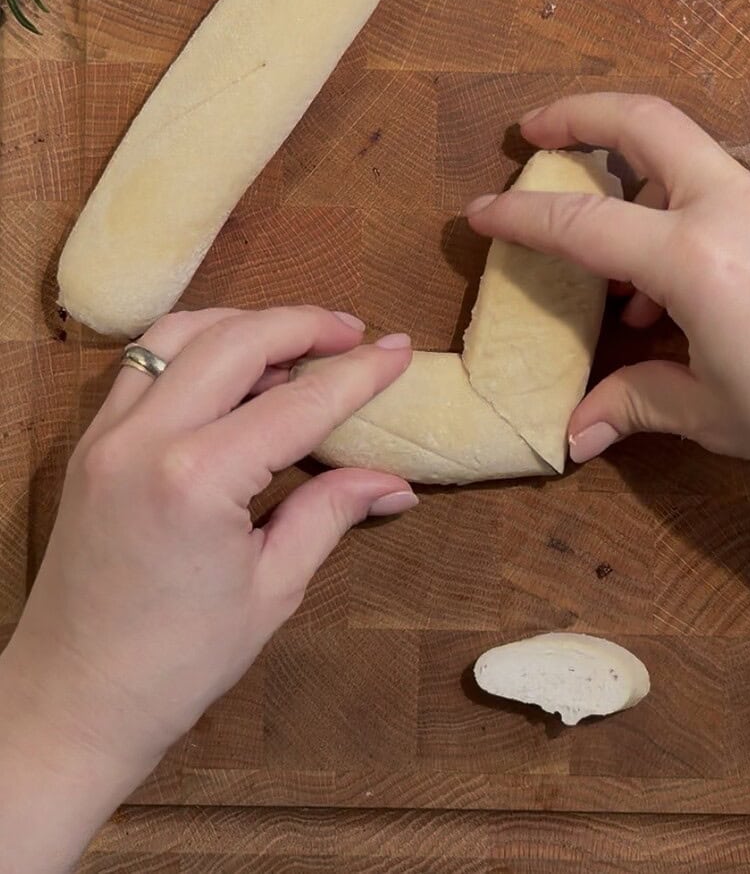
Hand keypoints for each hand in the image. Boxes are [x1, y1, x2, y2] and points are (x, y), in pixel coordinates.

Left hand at [0, 306, 414, 872]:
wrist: (73, 702)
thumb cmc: (177, 662)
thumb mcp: (272, 588)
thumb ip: (330, 513)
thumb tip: (394, 482)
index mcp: (197, 480)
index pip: (297, 403)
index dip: (356, 374)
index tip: (399, 352)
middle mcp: (144, 439)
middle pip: (237, 341)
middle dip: (304, 325)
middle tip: (355, 335)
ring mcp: (107, 435)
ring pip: (180, 333)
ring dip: (245, 323)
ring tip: (297, 341)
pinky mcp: (90, 443)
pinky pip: (144, 363)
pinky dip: (196, 346)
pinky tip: (234, 368)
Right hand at [466, 93, 749, 515]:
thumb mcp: (716, 415)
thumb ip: (638, 405)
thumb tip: (576, 434)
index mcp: (697, 258)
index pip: (584, 225)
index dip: (522, 218)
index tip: (478, 213)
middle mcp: (735, 210)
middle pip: (645, 122)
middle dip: (582, 113)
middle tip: (536, 130)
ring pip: (689, 162)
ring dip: (638, 188)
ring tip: (617, 277)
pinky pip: (727, 197)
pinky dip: (685, 219)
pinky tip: (683, 296)